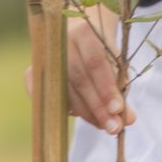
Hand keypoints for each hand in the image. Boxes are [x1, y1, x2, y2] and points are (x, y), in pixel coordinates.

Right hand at [24, 17, 135, 134]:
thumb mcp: (116, 64)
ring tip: (103, 125)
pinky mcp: (32, 71)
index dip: (106, 88)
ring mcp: (44, 57)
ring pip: (64, 91)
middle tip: (113, 128)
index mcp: (84, 32)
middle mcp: (61, 42)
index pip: (95, 62)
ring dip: (85, 113)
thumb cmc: (102, 52)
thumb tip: (128, 120)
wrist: (78, 36)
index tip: (118, 110)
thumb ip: (121, 90)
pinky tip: (80, 116)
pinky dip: (62, 109)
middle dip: (98, 107)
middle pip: (79, 79)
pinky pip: (44, 96)